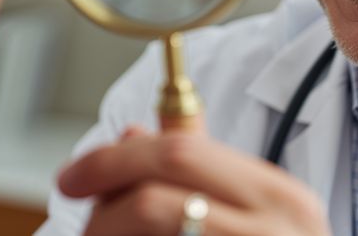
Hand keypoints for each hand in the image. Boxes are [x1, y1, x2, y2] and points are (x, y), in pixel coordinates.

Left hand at [58, 127, 331, 235]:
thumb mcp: (260, 213)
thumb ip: (205, 167)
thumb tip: (136, 132)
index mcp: (283, 198)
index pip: (180, 155)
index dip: (113, 159)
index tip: (74, 175)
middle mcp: (272, 232)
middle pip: (152, 198)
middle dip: (100, 205)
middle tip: (78, 215)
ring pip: (146, 226)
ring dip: (107, 231)